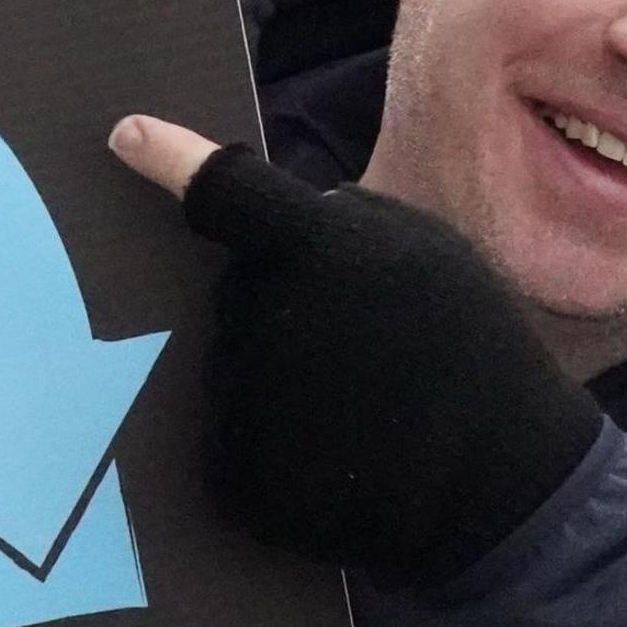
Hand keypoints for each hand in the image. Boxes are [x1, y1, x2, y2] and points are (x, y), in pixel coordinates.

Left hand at [109, 116, 607, 588]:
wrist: (500, 489)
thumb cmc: (475, 357)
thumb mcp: (430, 254)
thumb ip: (344, 224)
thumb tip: (268, 223)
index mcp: (313, 251)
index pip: (224, 192)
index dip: (170, 160)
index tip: (126, 137)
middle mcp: (258, 318)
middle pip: (237, 297)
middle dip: (281, 309)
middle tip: (363, 348)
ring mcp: (238, 402)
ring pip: (233, 370)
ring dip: (279, 380)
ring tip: (361, 407)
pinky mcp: (231, 476)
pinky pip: (236, 441)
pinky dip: (277, 447)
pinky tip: (339, 454)